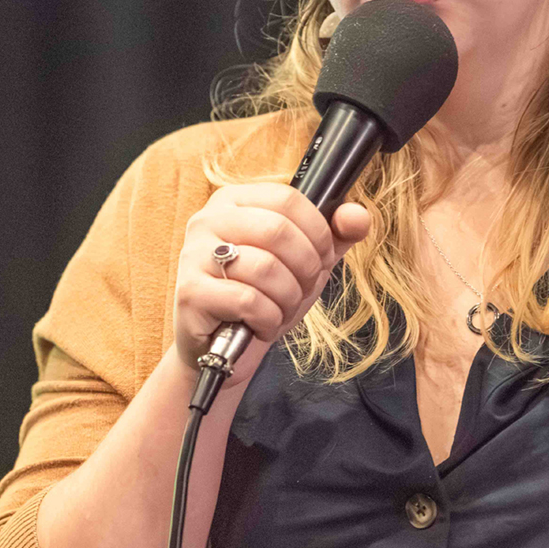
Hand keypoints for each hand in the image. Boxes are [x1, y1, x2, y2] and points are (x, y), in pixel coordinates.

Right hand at [173, 184, 369, 375]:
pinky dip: (267, 319)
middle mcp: (208, 220)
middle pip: (278, 231)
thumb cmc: (263, 296)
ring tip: (279, 309)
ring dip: (287, 298)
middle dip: (306, 268)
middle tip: (302, 288)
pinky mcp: (190, 292)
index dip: (317, 232)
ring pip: (265, 268)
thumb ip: (335, 235)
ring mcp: (194, 255)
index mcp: (234, 201)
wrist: (222, 348)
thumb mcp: (305, 262)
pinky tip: (259, 324)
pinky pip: (248, 300)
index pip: (288, 199)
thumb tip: (358, 216)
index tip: (321, 257)